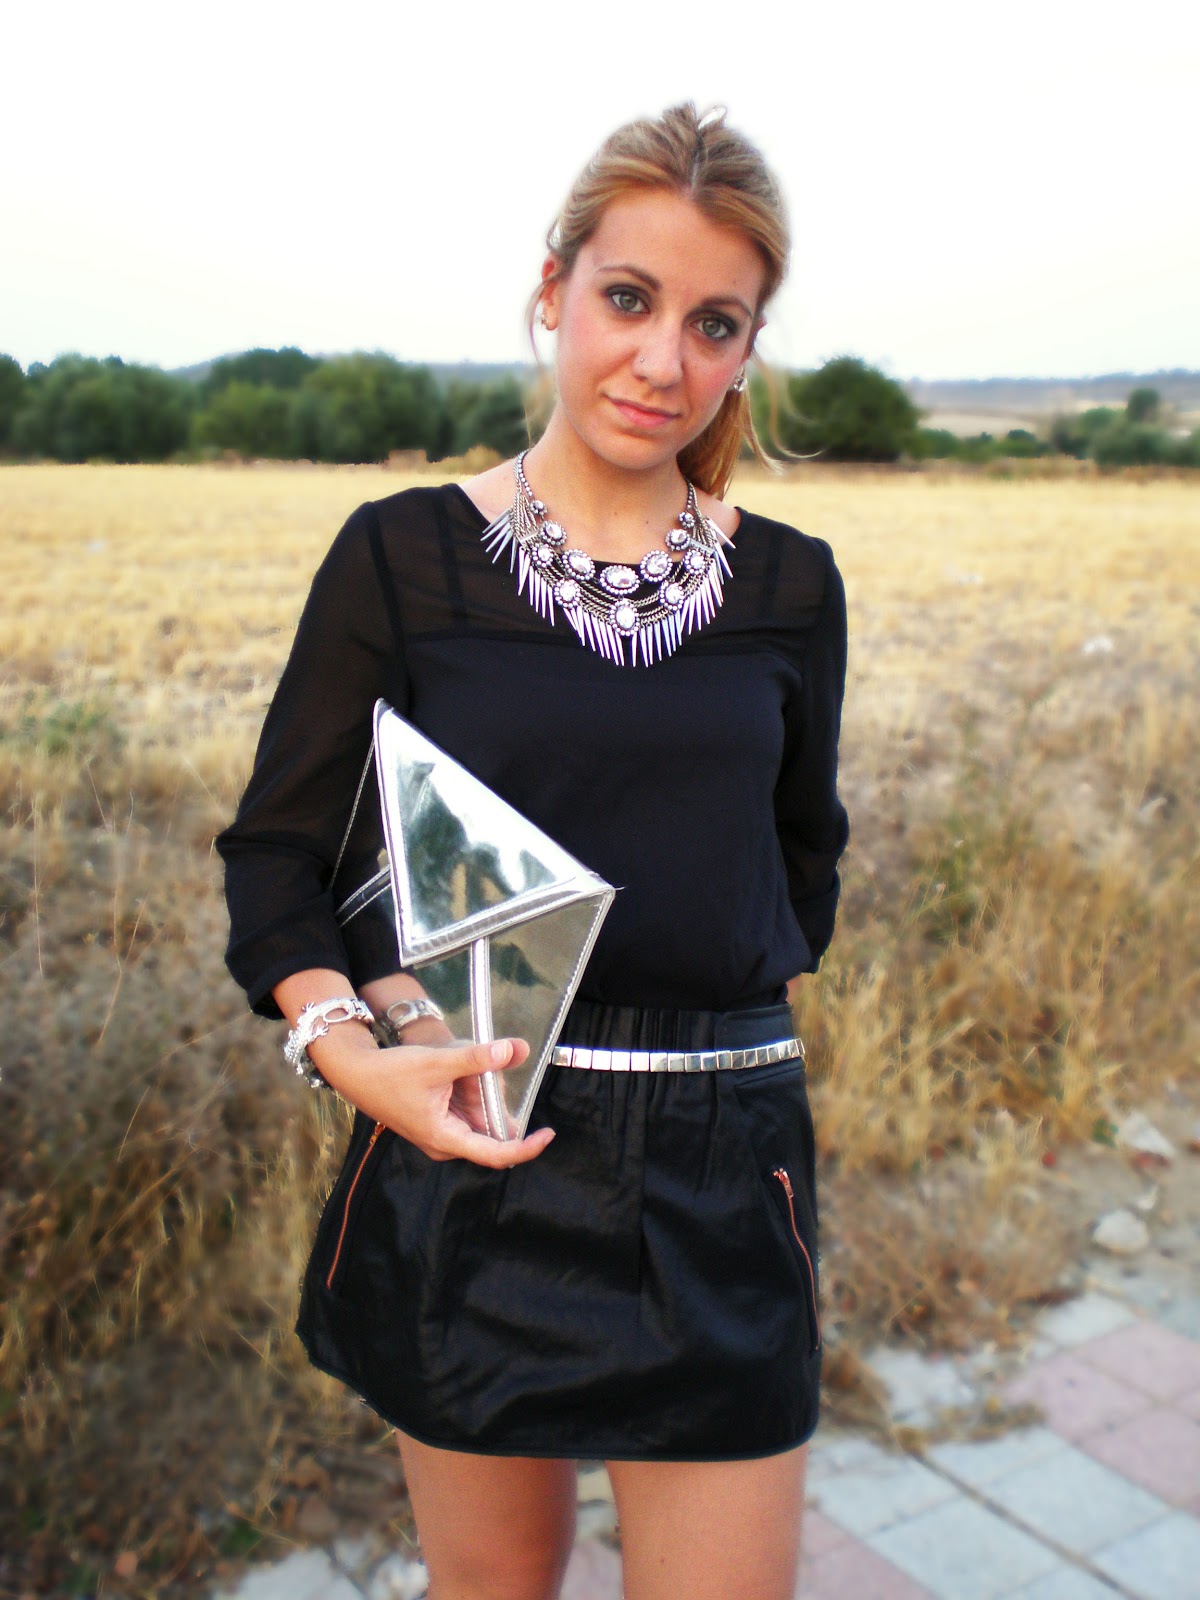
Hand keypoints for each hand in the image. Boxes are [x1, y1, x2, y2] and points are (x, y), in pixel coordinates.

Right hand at [307, 1026, 551, 1168]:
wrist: (357, 1073)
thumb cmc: (391, 1073)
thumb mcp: (437, 1062)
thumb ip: (476, 1058)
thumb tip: (513, 1050)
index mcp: (447, 1139)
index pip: (498, 1154)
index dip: (527, 1147)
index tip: (548, 1133)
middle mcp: (447, 1144)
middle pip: (490, 1132)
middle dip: (495, 1103)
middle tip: (485, 1073)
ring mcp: (442, 1135)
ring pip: (479, 1119)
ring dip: (481, 1096)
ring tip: (462, 1069)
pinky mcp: (438, 1123)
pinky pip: (467, 1112)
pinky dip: (471, 1093)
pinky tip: (459, 1072)